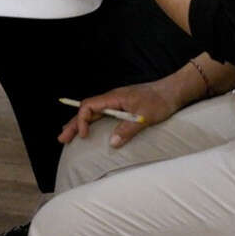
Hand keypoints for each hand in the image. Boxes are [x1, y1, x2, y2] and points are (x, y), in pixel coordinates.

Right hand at [57, 80, 181, 148]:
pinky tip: (88, 130)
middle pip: (86, 110)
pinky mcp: (121, 107)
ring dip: (79, 123)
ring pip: (92, 112)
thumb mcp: (144, 117)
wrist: (172, 92)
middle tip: (62, 138)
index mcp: (113, 98)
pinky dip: (90, 122)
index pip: (89, 106)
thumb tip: (112, 143)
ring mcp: (116, 103)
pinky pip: (100, 115)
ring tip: (68, 134)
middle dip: (73, 124)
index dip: (82, 121)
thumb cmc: (159, 101)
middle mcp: (111, 99)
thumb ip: (127, 129)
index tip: (83, 136)